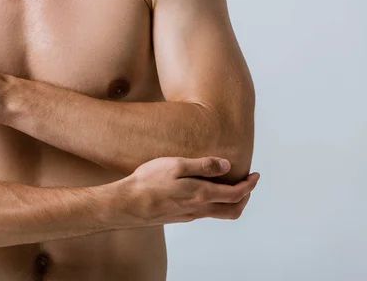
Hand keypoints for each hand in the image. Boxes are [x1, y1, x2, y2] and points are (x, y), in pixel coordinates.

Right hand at [122, 156, 259, 225]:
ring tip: (228, 186)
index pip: (236, 194)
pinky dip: (214, 203)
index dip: (250, 185)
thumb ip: (203, 165)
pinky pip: (205, 213)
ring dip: (230, 201)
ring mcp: (189, 215)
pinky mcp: (179, 217)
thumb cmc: (149, 182)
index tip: (255, 175)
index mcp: (202, 195)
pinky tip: (203, 191)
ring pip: (219, 213)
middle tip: (247, 183)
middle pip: (233, 210)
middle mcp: (199, 209)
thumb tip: (227, 165)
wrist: (128, 204)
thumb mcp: (177, 165)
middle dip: (245, 197)